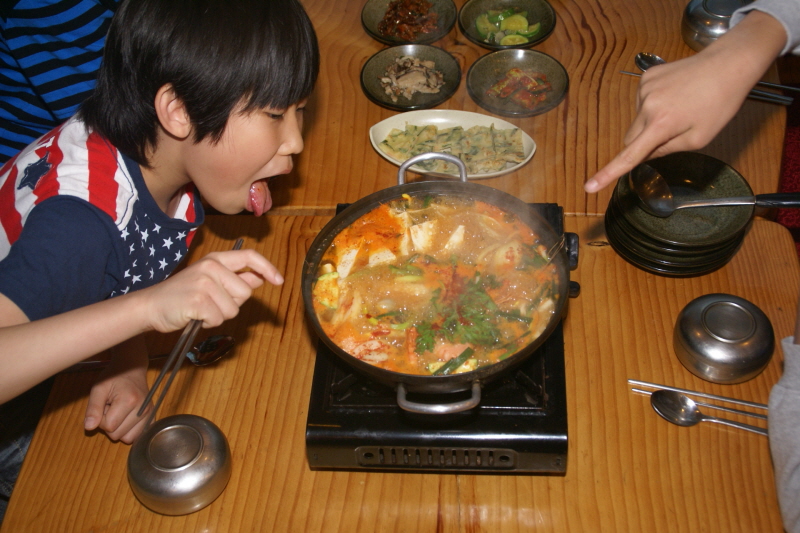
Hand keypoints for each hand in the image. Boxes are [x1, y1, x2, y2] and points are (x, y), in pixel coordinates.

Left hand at [84, 338, 150, 442]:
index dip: (101, 419)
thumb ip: (93, 408)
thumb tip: (89, 427)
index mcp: (128, 401)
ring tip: (119, 413)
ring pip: (128, 439)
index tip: (104, 406)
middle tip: (111, 408)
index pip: (108, 426)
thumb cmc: (113, 377)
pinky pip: (138, 436)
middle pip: (117, 435)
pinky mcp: (152, 417)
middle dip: (109, 424)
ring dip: (120, 429)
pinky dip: (130, 431)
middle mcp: (142, 409)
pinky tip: (127, 419)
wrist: (132, 368)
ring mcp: (149, 414)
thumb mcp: (98, 389)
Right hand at [139, 249, 283, 332]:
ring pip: (233, 309)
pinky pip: (219, 318)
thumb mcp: (209, 280)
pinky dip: (208, 323)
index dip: (267, 268)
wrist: (150, 306)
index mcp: (215, 259)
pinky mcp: (198, 300)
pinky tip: (195, 316)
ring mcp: (204, 283)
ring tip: (201, 309)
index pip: (249, 257)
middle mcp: (211, 267)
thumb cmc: (182, 295)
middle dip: (232, 303)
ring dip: (219, 315)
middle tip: (210, 303)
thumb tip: (259, 278)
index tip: (279, 281)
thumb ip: (234, 279)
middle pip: (245, 292)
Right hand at [583, 9, 786, 192]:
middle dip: (643, 144)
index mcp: (661, 124)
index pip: (630, 155)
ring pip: (637, 119)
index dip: (608, 173)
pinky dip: (653, 104)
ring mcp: (645, 88)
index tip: (589, 187)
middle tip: (671, 135)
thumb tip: (647, 153)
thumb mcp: (699, 138)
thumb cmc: (720, 103)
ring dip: (651, 122)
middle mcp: (647, 105)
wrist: (728, 63)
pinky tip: (675, 95)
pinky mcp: (647, 76)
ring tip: (680, 108)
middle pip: (631, 137)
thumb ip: (669, 149)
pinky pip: (642, 101)